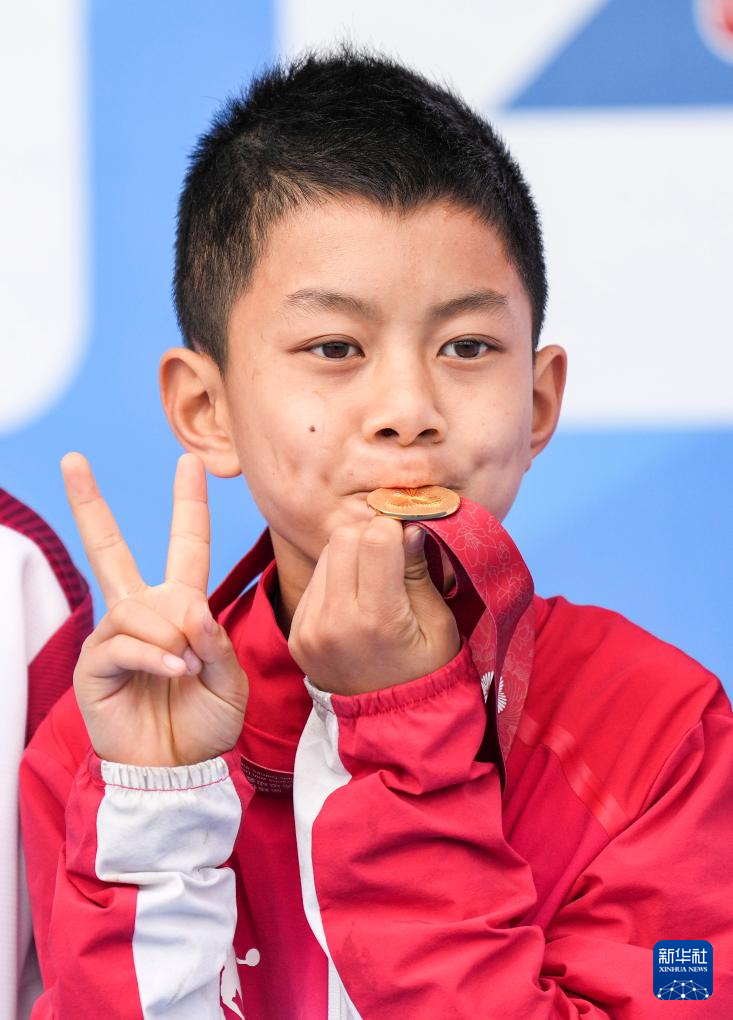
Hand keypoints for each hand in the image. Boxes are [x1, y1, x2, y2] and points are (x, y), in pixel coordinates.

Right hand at [61, 451, 247, 765]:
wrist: (179, 770)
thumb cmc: (205, 724)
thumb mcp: (230, 681)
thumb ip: (216, 641)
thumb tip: (190, 608)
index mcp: (181, 608)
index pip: (186, 546)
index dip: (189, 506)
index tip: (188, 462)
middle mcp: (143, 613)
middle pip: (110, 549)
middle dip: (91, 505)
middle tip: (73, 459)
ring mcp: (114, 637)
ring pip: (137, 608)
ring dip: (169, 635)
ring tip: (186, 666)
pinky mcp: (94, 665)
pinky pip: (122, 642)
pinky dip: (153, 655)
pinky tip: (171, 670)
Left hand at [288, 515, 460, 694]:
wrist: (391, 726)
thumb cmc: (427, 671)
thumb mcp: (439, 624)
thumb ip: (419, 572)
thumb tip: (409, 525)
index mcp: (377, 618)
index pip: (375, 537)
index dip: (396, 529)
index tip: (408, 540)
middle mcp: (334, 620)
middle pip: (343, 538)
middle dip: (370, 537)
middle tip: (391, 557)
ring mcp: (308, 628)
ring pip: (324, 554)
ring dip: (350, 555)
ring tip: (374, 581)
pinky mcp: (296, 632)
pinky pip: (313, 582)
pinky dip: (335, 579)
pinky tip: (355, 600)